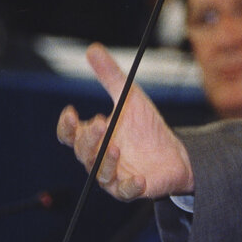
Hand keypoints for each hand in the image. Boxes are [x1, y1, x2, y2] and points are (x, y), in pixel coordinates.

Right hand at [56, 43, 193, 200]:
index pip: (69, 136)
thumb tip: (92, 49)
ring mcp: (114, 176)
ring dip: (105, 161)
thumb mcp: (130, 97)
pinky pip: (126, 192)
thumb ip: (110, 76)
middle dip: (89, 139)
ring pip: (100, 174)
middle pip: (83, 153)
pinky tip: (137, 177)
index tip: (71, 112)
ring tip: (115, 147)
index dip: (66, 127)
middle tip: (101, 123)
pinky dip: (129, 186)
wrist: (175, 152)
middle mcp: (98, 158)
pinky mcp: (132, 189)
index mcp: (94, 138)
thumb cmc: (146, 127)